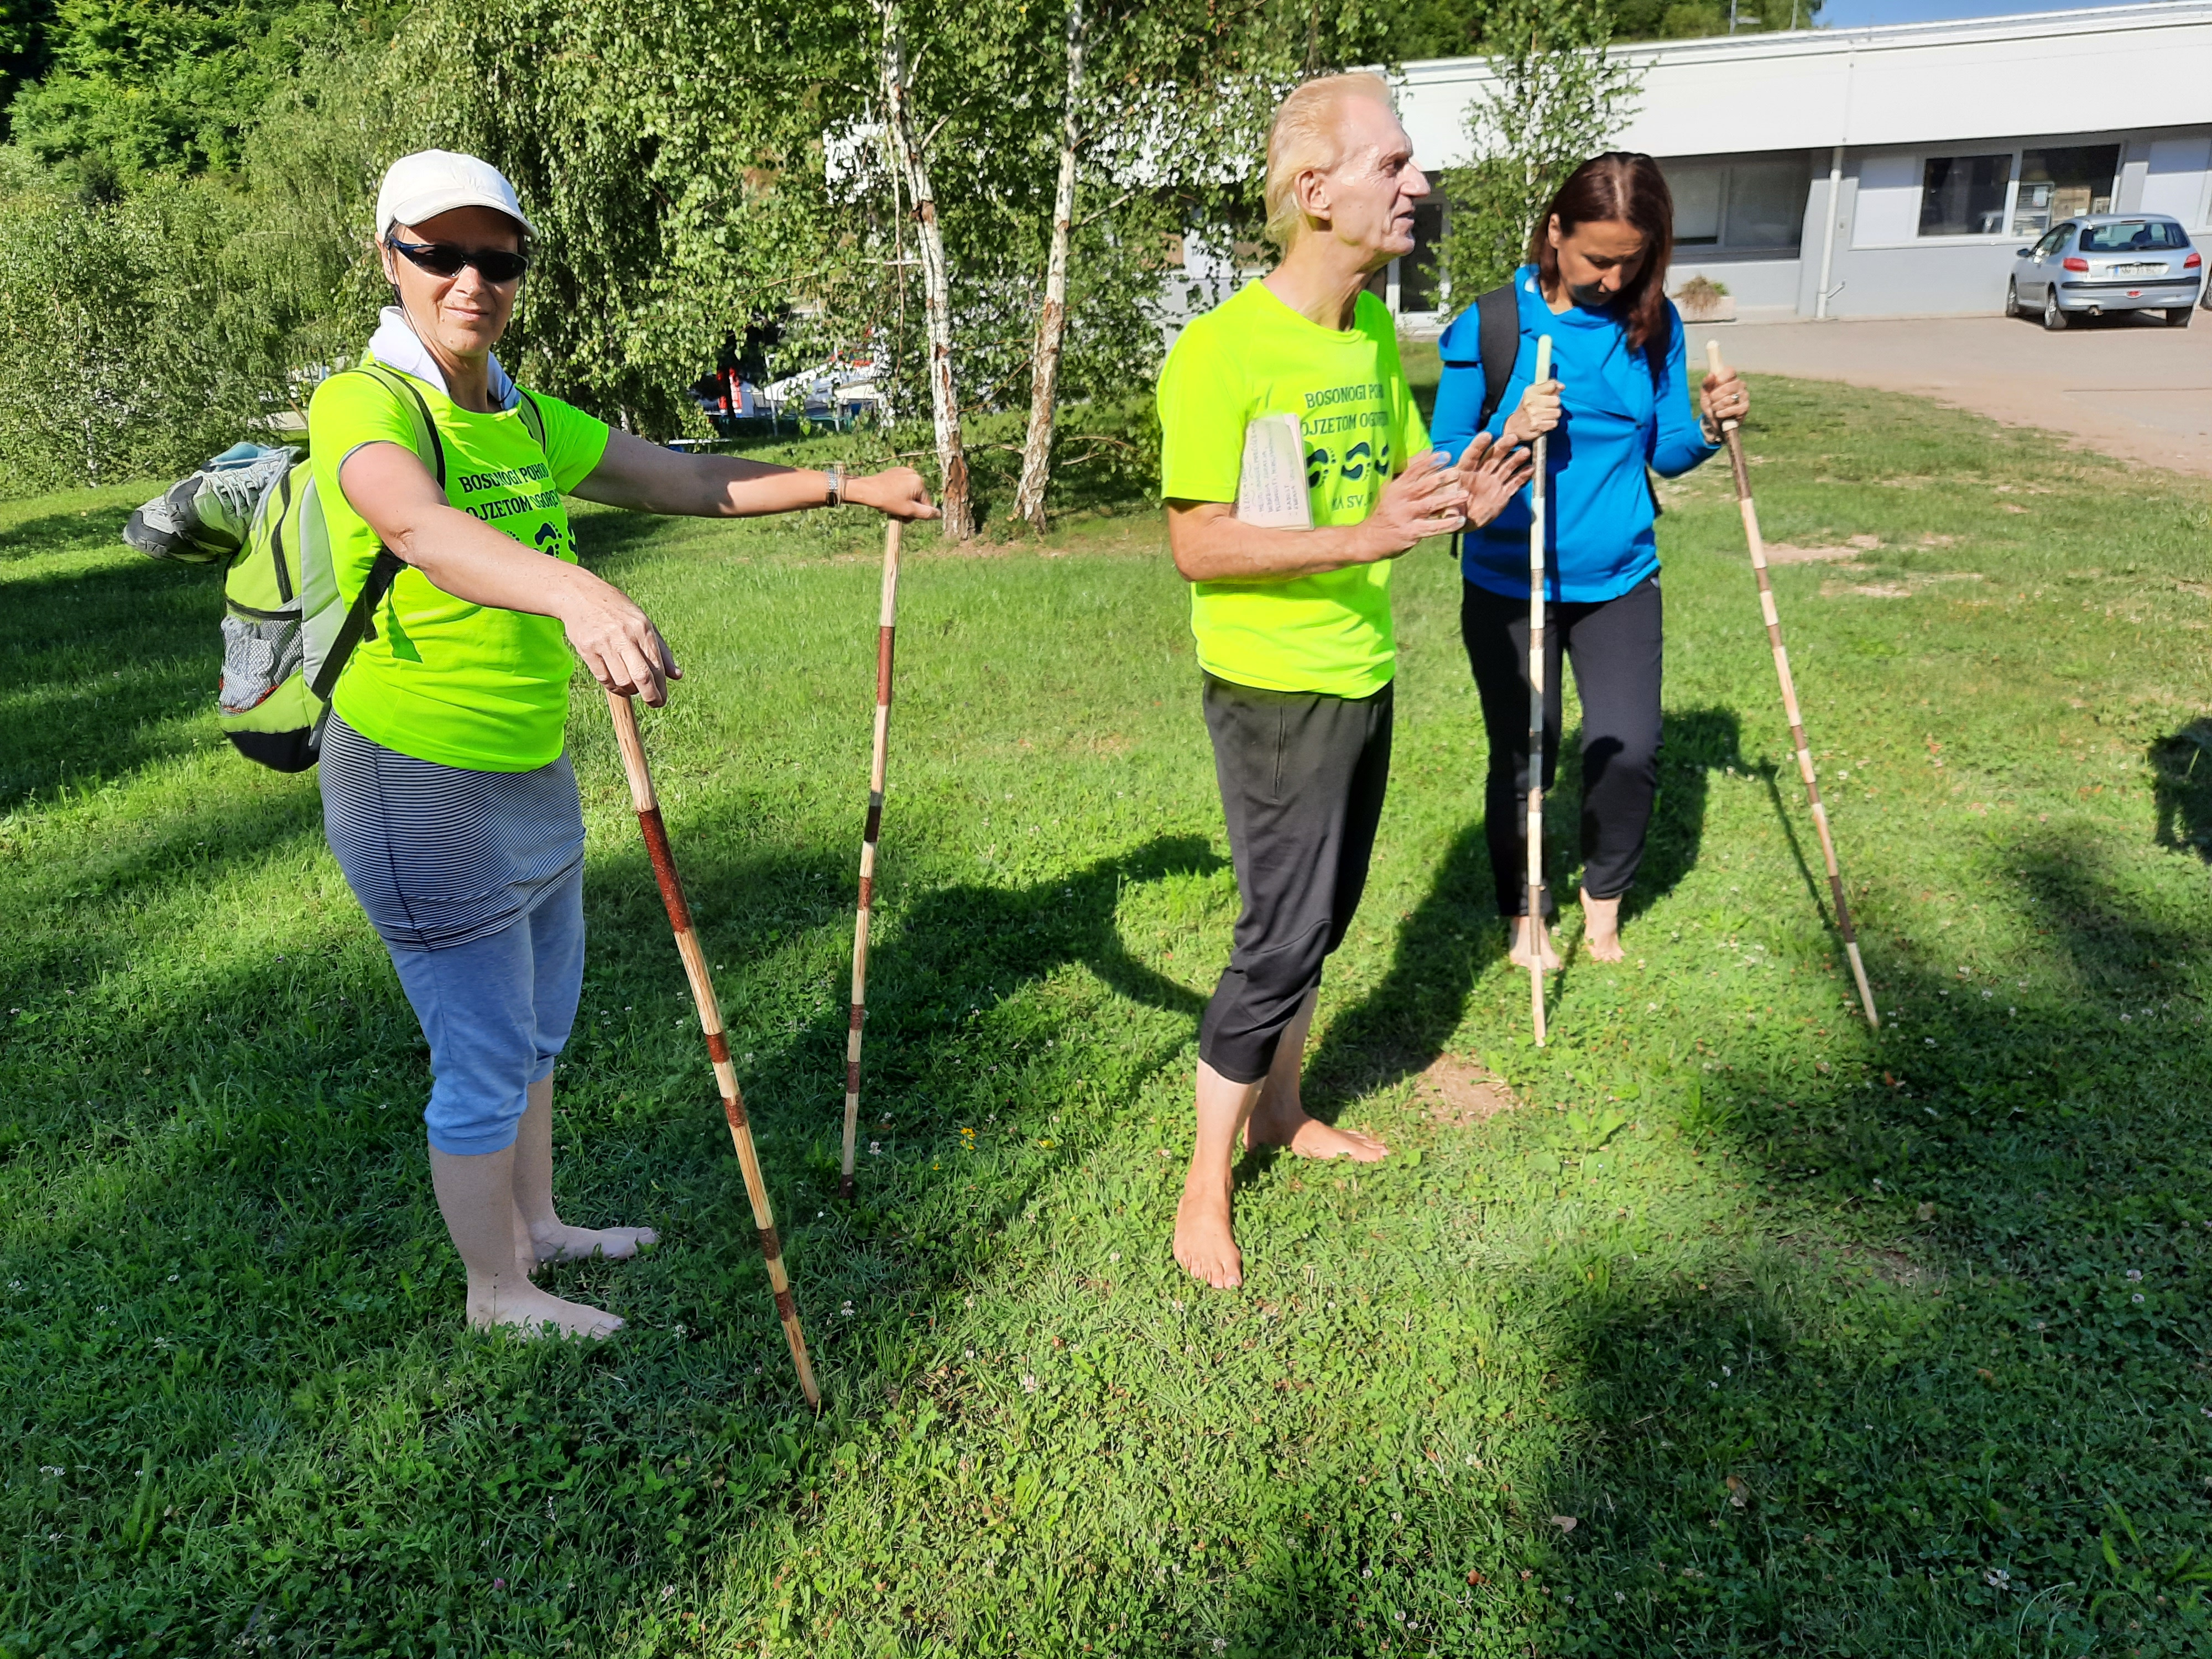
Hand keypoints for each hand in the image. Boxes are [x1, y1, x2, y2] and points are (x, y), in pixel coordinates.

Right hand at [560, 571, 680, 705]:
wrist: (580, 596)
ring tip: (633, 689)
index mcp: (642, 629)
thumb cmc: (618, 611)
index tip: (662, 699)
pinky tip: (617, 684)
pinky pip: (603, 678)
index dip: (661, 687)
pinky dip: (613, 687)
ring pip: (622, 681)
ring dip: (630, 691)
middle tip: (654, 703)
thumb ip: (661, 650)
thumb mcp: (644, 623)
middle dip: (651, 696)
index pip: (656, 665)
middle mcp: (624, 636)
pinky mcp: (586, 649)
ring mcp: (604, 643)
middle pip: (641, 676)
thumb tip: (677, 676)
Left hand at [848, 467, 938, 520]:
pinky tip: (888, 497)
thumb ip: (925, 513)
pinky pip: (901, 485)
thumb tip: (939, 514)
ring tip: (891, 505)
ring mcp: (903, 471)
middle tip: (897, 512)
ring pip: (909, 492)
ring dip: (903, 501)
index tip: (904, 516)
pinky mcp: (894, 472)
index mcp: (919, 482)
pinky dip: (897, 493)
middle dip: (909, 507)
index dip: (916, 513)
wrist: (866, 490)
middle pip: (917, 497)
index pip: (926, 503)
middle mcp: (913, 473)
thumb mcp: (908, 510)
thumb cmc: (887, 501)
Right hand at [1360, 448, 1469, 558]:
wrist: (1370, 539)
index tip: (1446, 455)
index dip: (1430, 462)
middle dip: (1441, 478)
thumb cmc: (1387, 512)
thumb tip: (1427, 450)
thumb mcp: (1394, 489)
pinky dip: (1447, 524)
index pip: (1414, 470)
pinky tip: (1460, 520)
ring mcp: (1405, 516)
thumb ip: (1411, 470)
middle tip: (1458, 472)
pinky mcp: (1410, 533)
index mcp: (1397, 487)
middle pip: (1423, 486)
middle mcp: (1401, 500)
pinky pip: (1432, 527)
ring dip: (1448, 499)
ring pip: (1429, 505)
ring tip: (1465, 494)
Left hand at [1452, 432, 1533, 529]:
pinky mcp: (1502, 493)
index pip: (1471, 456)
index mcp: (1464, 473)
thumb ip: (1450, 509)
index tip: (1487, 435)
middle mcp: (1480, 473)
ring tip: (1525, 452)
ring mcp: (1492, 482)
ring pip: (1505, 467)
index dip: (1478, 446)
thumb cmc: (1451, 510)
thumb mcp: (1447, 510)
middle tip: (1513, 437)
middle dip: (1502, 447)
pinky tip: (1530, 469)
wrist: (1463, 522)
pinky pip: (1514, 483)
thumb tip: (1452, 510)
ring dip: (1516, 459)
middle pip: (1492, 456)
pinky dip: (1522, 476)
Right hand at [1500, 375, 1561, 447]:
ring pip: (1557, 413)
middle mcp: (1531, 402)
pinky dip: (1550, 424)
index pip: (1551, 385)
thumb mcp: (1535, 394)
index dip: (1554, 389)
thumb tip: (1562, 386)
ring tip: (1545, 416)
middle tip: (1547, 407)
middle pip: (1557, 400)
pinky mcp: (1537, 426)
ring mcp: (1534, 415)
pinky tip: (1543, 422)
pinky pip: (1554, 423)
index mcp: (1531, 392)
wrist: (1515, 426)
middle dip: (1554, 405)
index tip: (1550, 393)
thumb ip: (1549, 387)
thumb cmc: (1527, 408)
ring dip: (1553, 415)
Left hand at [1701, 364, 1748, 428]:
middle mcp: (1740, 385)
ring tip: (1715, 408)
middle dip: (1714, 396)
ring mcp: (1744, 395)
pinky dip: (1721, 413)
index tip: (1715, 384)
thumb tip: (1711, 375)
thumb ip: (1706, 384)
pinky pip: (1731, 409)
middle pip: (1727, 387)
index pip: (1730, 371)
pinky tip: (1719, 414)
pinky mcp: (1745, 407)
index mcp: (1731, 378)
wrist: (1715, 421)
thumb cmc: (1711, 404)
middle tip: (1712, 400)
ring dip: (1717, 406)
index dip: (1721, 378)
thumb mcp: (1705, 394)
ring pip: (1728, 399)